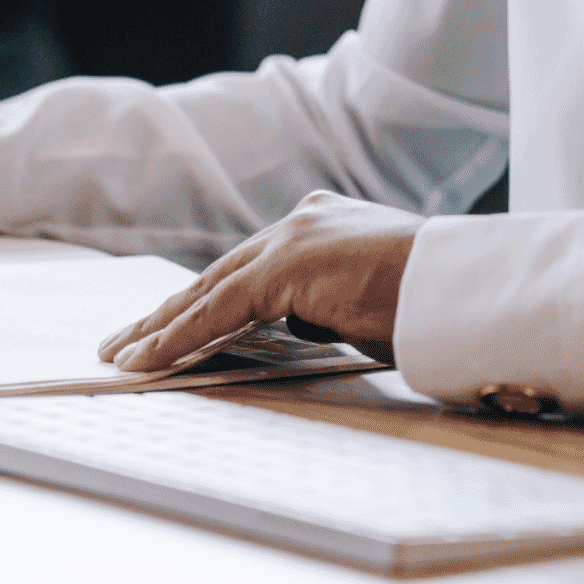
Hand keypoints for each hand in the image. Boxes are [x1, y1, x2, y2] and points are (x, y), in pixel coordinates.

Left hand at [99, 192, 422, 370]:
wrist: (462, 287)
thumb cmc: (429, 302)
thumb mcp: (367, 302)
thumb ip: (325, 305)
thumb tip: (297, 324)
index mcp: (322, 224)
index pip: (249, 269)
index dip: (204, 301)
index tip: (169, 325)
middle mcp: (301, 222)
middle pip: (217, 275)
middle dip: (167, 312)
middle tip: (125, 341)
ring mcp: (290, 241)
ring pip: (208, 292)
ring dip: (160, 328)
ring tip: (122, 357)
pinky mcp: (282, 269)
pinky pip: (215, 313)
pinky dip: (177, 339)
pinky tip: (146, 361)